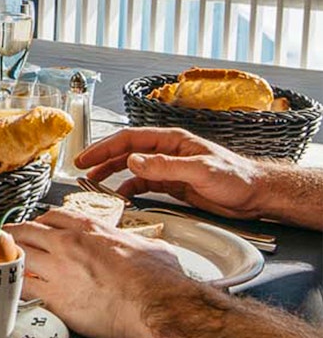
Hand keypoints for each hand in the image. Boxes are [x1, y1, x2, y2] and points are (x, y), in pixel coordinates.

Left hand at [7, 209, 191, 337]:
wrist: (158, 305)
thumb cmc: (158, 280)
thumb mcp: (150, 246)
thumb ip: (135, 242)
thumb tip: (141, 246)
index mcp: (90, 229)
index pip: (52, 216)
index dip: (40, 222)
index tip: (37, 227)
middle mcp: (68, 244)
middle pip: (26, 230)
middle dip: (14, 234)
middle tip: (7, 240)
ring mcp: (58, 269)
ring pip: (18, 255)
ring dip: (9, 258)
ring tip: (2, 262)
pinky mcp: (55, 297)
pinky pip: (22, 288)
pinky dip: (14, 286)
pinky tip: (11, 288)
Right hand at [75, 127, 267, 219]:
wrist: (257, 195)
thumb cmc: (236, 177)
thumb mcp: (201, 170)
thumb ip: (165, 166)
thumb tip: (132, 161)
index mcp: (171, 141)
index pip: (129, 139)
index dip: (104, 147)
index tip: (85, 157)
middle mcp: (166, 152)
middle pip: (125, 151)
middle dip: (101, 159)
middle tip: (80, 169)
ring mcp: (168, 168)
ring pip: (131, 168)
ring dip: (111, 175)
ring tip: (93, 185)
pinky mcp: (172, 185)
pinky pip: (143, 185)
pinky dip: (129, 191)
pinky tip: (120, 198)